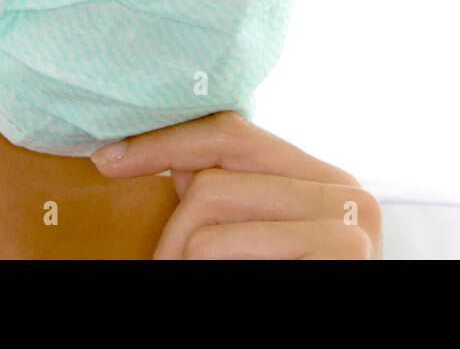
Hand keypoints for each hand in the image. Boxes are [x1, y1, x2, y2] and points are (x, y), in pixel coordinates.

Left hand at [91, 110, 382, 258]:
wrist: (339, 344)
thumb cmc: (287, 279)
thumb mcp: (259, 237)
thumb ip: (230, 196)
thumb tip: (149, 157)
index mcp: (325, 179)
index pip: (233, 133)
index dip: (167, 141)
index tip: (110, 159)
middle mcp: (347, 192)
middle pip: (213, 179)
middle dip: (173, 231)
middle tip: (167, 268)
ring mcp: (350, 225)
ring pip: (211, 213)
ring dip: (184, 259)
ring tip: (198, 277)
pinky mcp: (342, 255)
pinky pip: (223, 248)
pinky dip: (207, 270)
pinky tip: (226, 280)